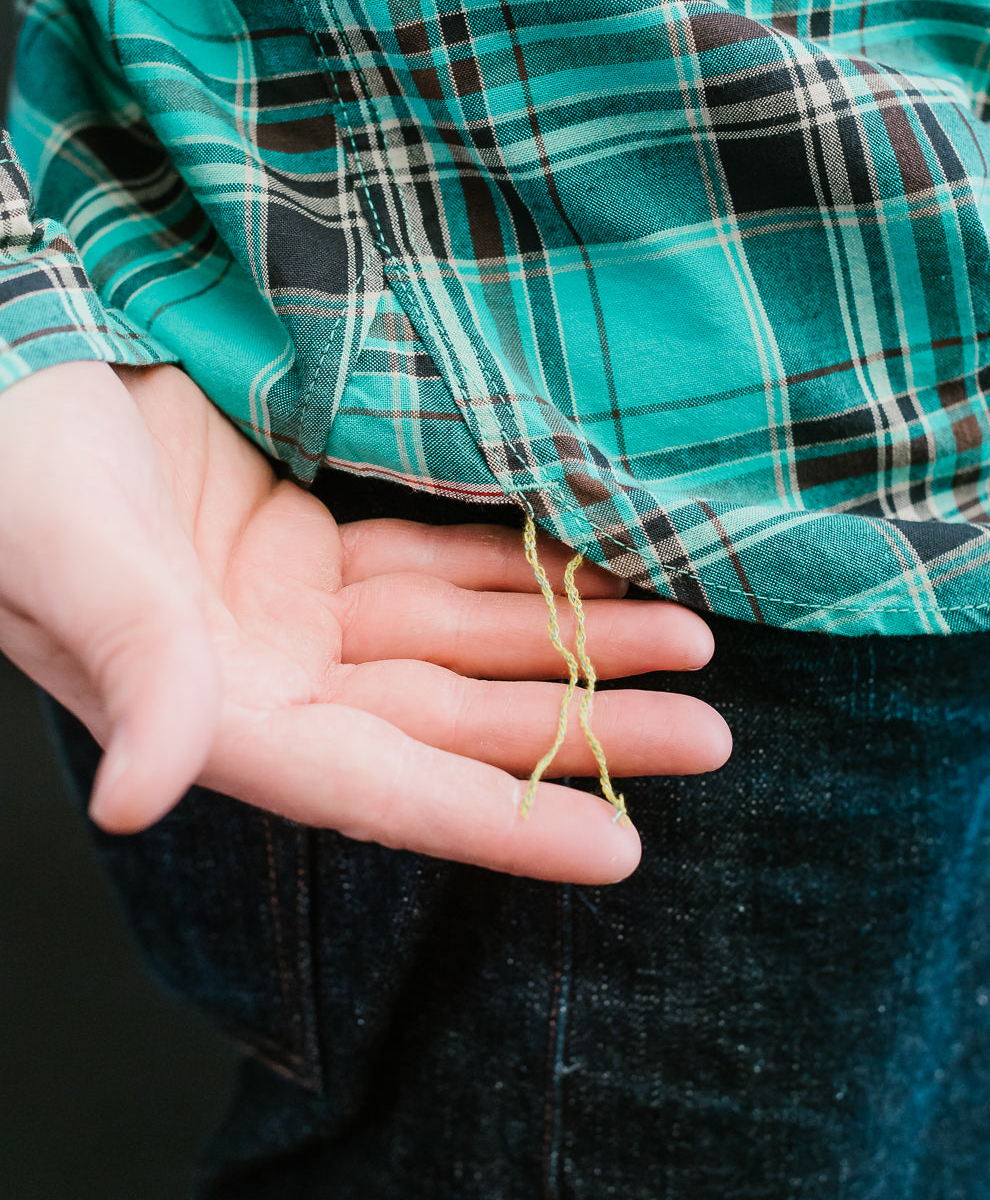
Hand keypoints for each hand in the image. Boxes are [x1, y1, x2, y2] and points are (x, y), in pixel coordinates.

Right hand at [0, 362, 729, 882]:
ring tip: (690, 639)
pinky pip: (432, 564)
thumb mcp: (68, 552)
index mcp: (208, 709)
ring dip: (569, 643)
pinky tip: (591, 570)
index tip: (621, 847)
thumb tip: (137, 802)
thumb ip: (132, 667)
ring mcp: (290, 612)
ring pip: (458, 643)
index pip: (375, 786)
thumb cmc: (11, 455)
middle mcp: (264, 677)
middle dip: (578, 728)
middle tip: (709, 733)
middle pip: (449, 722)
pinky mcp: (303, 546)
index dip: (497, 818)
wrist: (12, 351)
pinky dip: (512, 569)